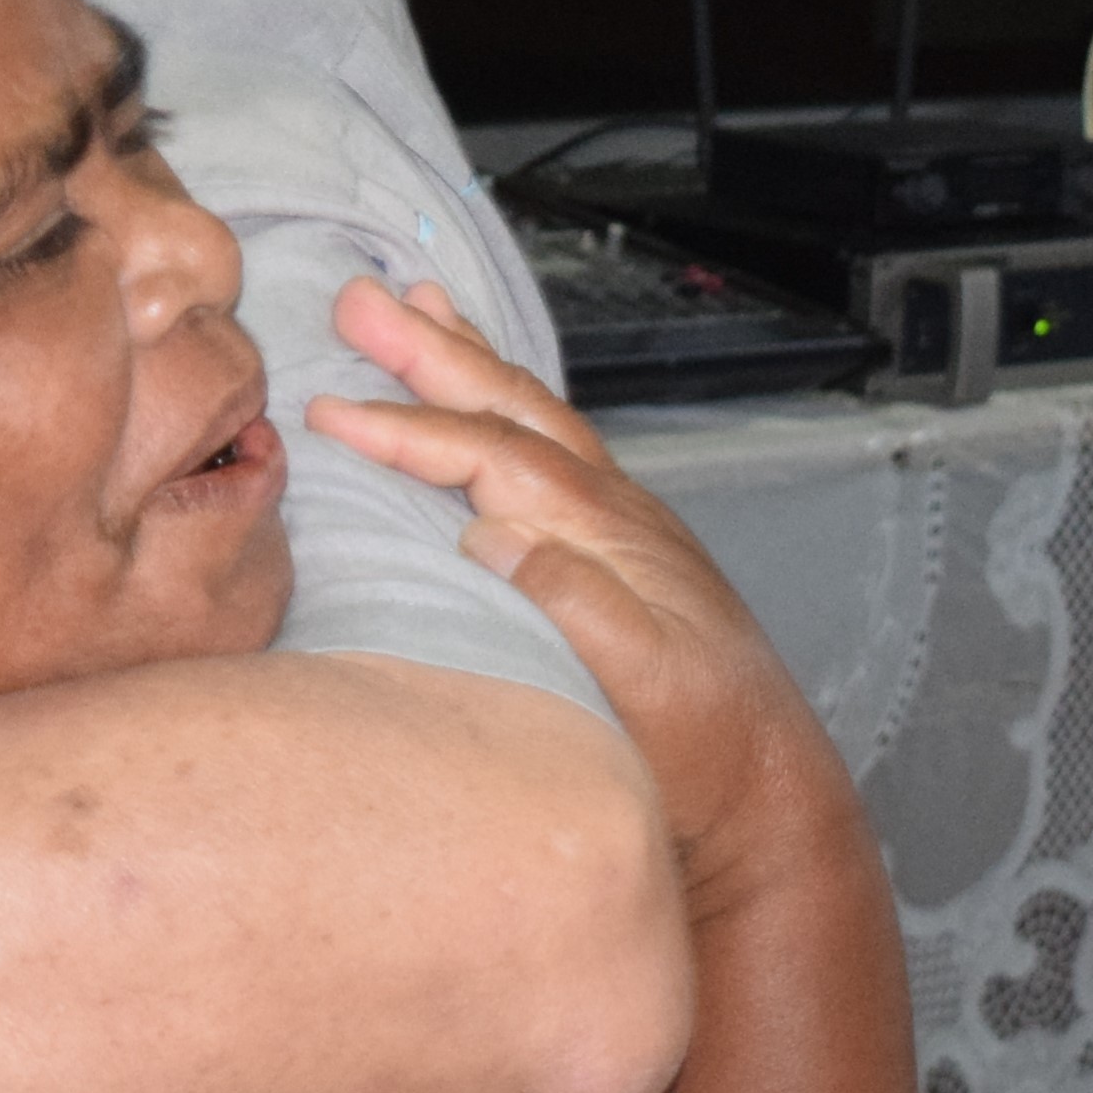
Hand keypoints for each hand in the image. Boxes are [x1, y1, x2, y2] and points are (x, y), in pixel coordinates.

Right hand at [303, 281, 867, 923]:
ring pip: (528, 418)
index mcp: (602, 530)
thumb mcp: (643, 682)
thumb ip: (577, 601)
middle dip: (431, 349)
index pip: (488, 454)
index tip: (328, 412)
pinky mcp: (608, 554)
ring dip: (467, 360)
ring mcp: (611, 528)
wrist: (764, 794)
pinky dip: (499, 408)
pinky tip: (482, 401)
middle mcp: (608, 511)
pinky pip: (542, 451)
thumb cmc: (702, 750)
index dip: (405, 429)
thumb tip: (492, 529)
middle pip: (508, 407)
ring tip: (420, 306)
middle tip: (361, 298)